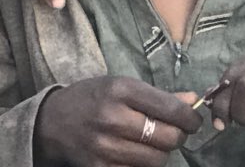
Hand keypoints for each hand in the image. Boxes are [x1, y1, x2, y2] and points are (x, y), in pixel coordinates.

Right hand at [35, 77, 202, 166]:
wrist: (52, 121)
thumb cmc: (92, 98)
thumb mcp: (121, 86)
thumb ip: (157, 95)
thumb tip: (192, 100)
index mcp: (120, 90)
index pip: (171, 110)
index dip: (190, 118)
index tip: (192, 120)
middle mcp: (112, 117)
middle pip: (168, 138)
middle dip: (178, 136)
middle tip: (173, 132)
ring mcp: (105, 146)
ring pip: (157, 160)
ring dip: (161, 153)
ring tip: (152, 142)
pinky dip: (143, 165)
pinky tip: (136, 153)